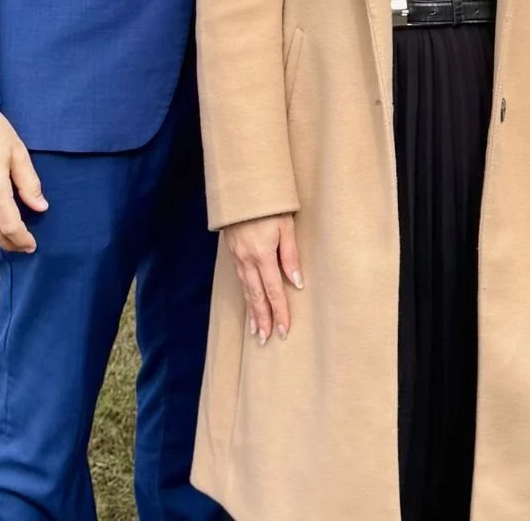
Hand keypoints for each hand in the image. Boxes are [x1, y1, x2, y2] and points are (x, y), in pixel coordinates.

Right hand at [223, 214, 302, 345]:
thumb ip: (290, 254)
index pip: (273, 291)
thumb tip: (297, 282)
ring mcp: (237, 257)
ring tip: (256, 331)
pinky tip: (249, 303)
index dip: (280, 312)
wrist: (241, 188)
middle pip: (257, 296)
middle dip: (263, 320)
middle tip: (266, 340)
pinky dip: (245, 296)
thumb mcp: (285, 225)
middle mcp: (247, 260)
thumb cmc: (268, 204)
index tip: (285, 331)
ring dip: (252, 312)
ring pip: (246, 290)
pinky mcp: (233, 252)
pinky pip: (240, 280)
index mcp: (262, 255)